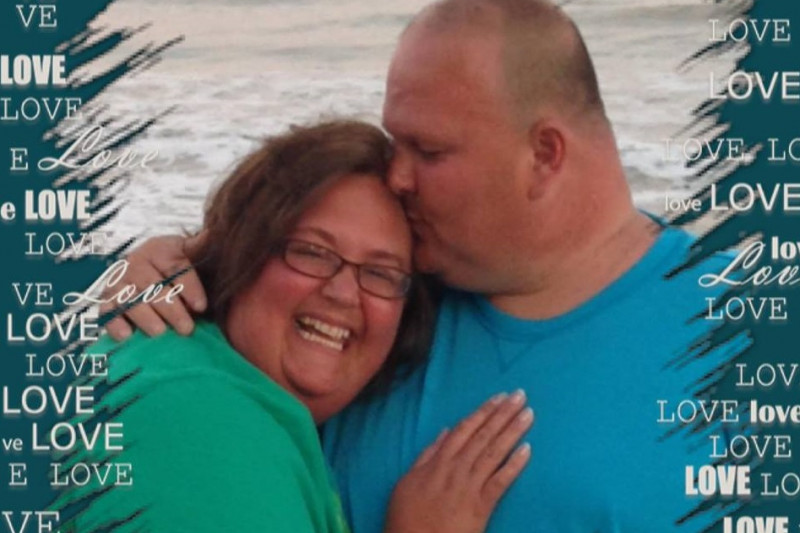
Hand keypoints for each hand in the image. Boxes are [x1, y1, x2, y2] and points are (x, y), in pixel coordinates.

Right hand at [101, 232, 207, 339]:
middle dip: (171, 309)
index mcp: (160, 248)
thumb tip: (215, 232)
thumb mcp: (192, 252)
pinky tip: (126, 336)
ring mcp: (119, 280)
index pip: (175, 267)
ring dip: (144, 317)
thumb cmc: (180, 266)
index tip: (202, 307)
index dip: (189, 287)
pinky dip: (114, 323)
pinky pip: (107, 311)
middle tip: (187, 329)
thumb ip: (202, 246)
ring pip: (130, 299)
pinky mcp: (106, 299)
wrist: (153, 271)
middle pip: (153, 286)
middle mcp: (136, 262)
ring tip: (160, 333)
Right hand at [385, 390, 532, 532]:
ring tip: (528, 414)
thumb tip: (445, 432)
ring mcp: (470, 486)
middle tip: (520, 395)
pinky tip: (527, 450)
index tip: (499, 397)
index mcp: (438, 461)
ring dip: (512, 431)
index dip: (483, 412)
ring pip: (494, 452)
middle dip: (503, 414)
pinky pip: (501, 481)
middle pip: (483, 435)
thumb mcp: (407, 481)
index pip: (465, 429)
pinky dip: (514, 465)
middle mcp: (456, 468)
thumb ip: (427, 455)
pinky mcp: (482, 506)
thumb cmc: (407, 517)